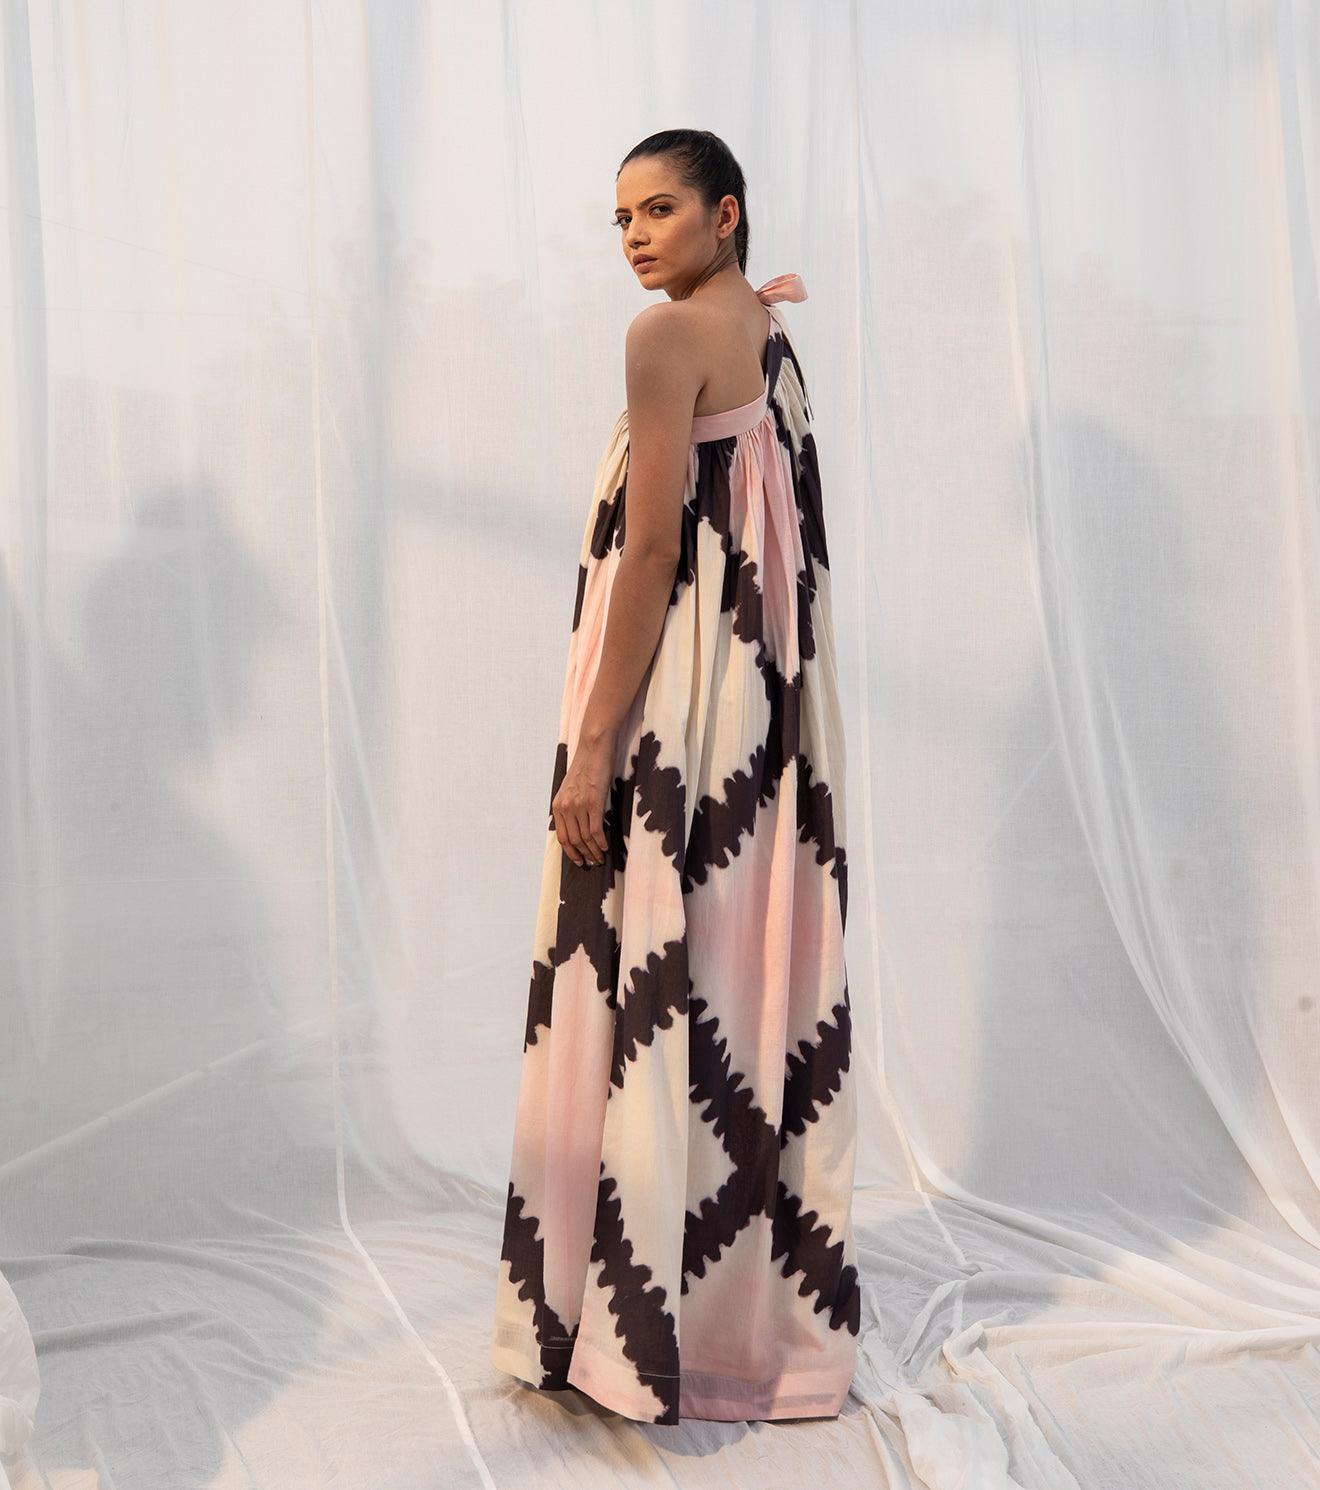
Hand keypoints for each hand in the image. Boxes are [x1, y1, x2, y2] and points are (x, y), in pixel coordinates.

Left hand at [552, 730, 614, 868]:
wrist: (593, 749)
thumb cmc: (584, 768)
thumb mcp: (570, 789)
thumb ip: (569, 806)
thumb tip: (575, 827)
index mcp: (558, 806)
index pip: (563, 838)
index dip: (571, 853)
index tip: (579, 860)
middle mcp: (566, 807)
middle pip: (574, 841)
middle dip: (583, 855)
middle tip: (592, 862)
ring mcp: (580, 805)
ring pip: (585, 838)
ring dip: (593, 851)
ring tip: (600, 858)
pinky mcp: (594, 802)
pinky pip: (596, 829)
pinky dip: (600, 842)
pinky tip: (605, 847)